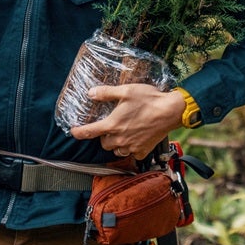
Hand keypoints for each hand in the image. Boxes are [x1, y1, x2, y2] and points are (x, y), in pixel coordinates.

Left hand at [68, 84, 183, 159]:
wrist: (170, 111)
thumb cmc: (149, 99)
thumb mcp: (126, 91)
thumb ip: (106, 93)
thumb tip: (90, 93)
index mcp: (112, 125)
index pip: (89, 132)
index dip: (78, 132)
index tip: (73, 132)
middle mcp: (119, 139)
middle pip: (103, 143)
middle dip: (104, 135)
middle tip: (111, 125)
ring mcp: (131, 147)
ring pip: (116, 150)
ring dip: (116, 143)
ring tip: (122, 133)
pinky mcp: (142, 151)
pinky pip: (131, 153)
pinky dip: (130, 148)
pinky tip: (135, 139)